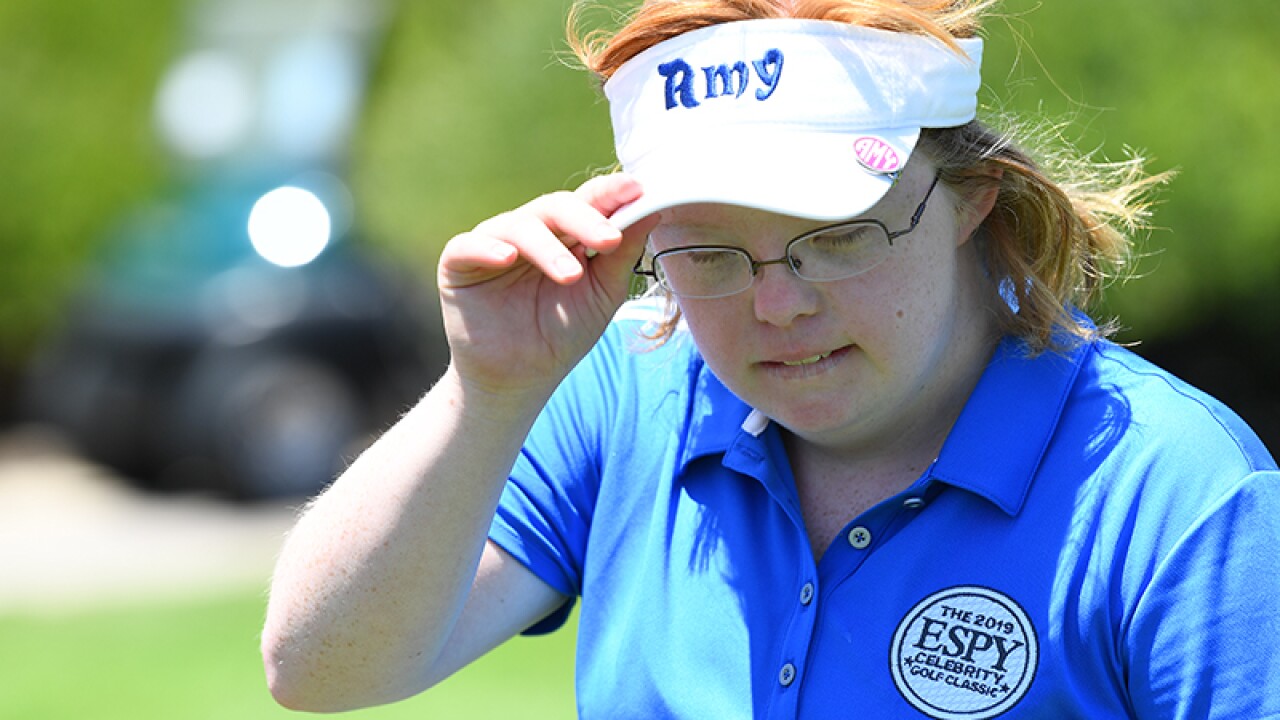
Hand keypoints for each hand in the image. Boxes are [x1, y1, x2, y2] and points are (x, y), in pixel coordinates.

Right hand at [437, 174, 654, 397]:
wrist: (519, 380)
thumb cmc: (561, 334)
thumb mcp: (602, 295)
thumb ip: (623, 255)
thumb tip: (653, 209)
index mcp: (565, 232)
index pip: (587, 201)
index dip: (610, 193)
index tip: (638, 190)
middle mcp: (529, 229)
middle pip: (556, 207)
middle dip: (585, 219)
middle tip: (609, 240)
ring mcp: (493, 242)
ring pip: (519, 226)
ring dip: (547, 248)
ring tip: (570, 276)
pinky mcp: (458, 262)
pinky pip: (469, 245)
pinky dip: (488, 248)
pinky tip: (507, 258)